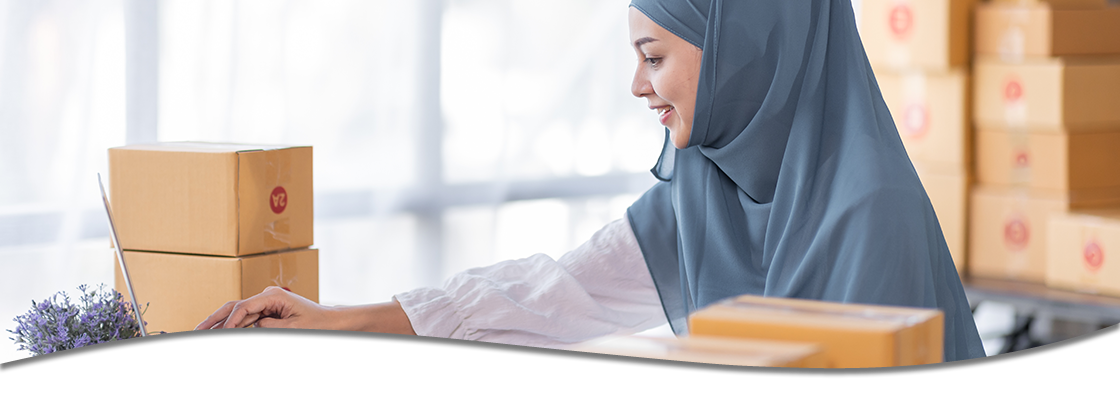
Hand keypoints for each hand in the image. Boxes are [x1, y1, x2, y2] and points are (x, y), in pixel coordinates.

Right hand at [194, 286, 337, 346]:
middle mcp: (267, 296)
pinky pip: (246, 318)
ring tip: (205, 335)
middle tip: (198, 331)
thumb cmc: (316, 323)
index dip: (229, 321)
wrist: (329, 322)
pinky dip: (233, 326)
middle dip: (216, 319)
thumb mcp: (293, 327)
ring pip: (238, 313)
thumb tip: (252, 325)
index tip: (218, 334)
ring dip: (222, 324)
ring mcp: (266, 303)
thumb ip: (270, 325)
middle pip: (235, 306)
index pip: (244, 307)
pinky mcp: (267, 311)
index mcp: (273, 296)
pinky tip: (221, 333)